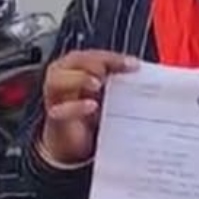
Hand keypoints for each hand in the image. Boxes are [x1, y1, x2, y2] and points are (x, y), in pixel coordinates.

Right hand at [38, 50, 138, 164]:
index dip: (112, 58)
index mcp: (79, 68)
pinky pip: (60, 110)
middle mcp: (64, 77)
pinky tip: (91, 106)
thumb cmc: (90, 114)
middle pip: (74, 60)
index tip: (133, 64)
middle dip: (94, 62)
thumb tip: (142, 77)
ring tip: (97, 84)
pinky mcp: (55, 118)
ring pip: (58, 80)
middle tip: (109, 70)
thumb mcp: (107, 95)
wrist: (72, 142)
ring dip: (79, 78)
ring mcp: (56, 97)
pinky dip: (75, 107)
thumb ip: (118, 84)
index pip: (94, 55)